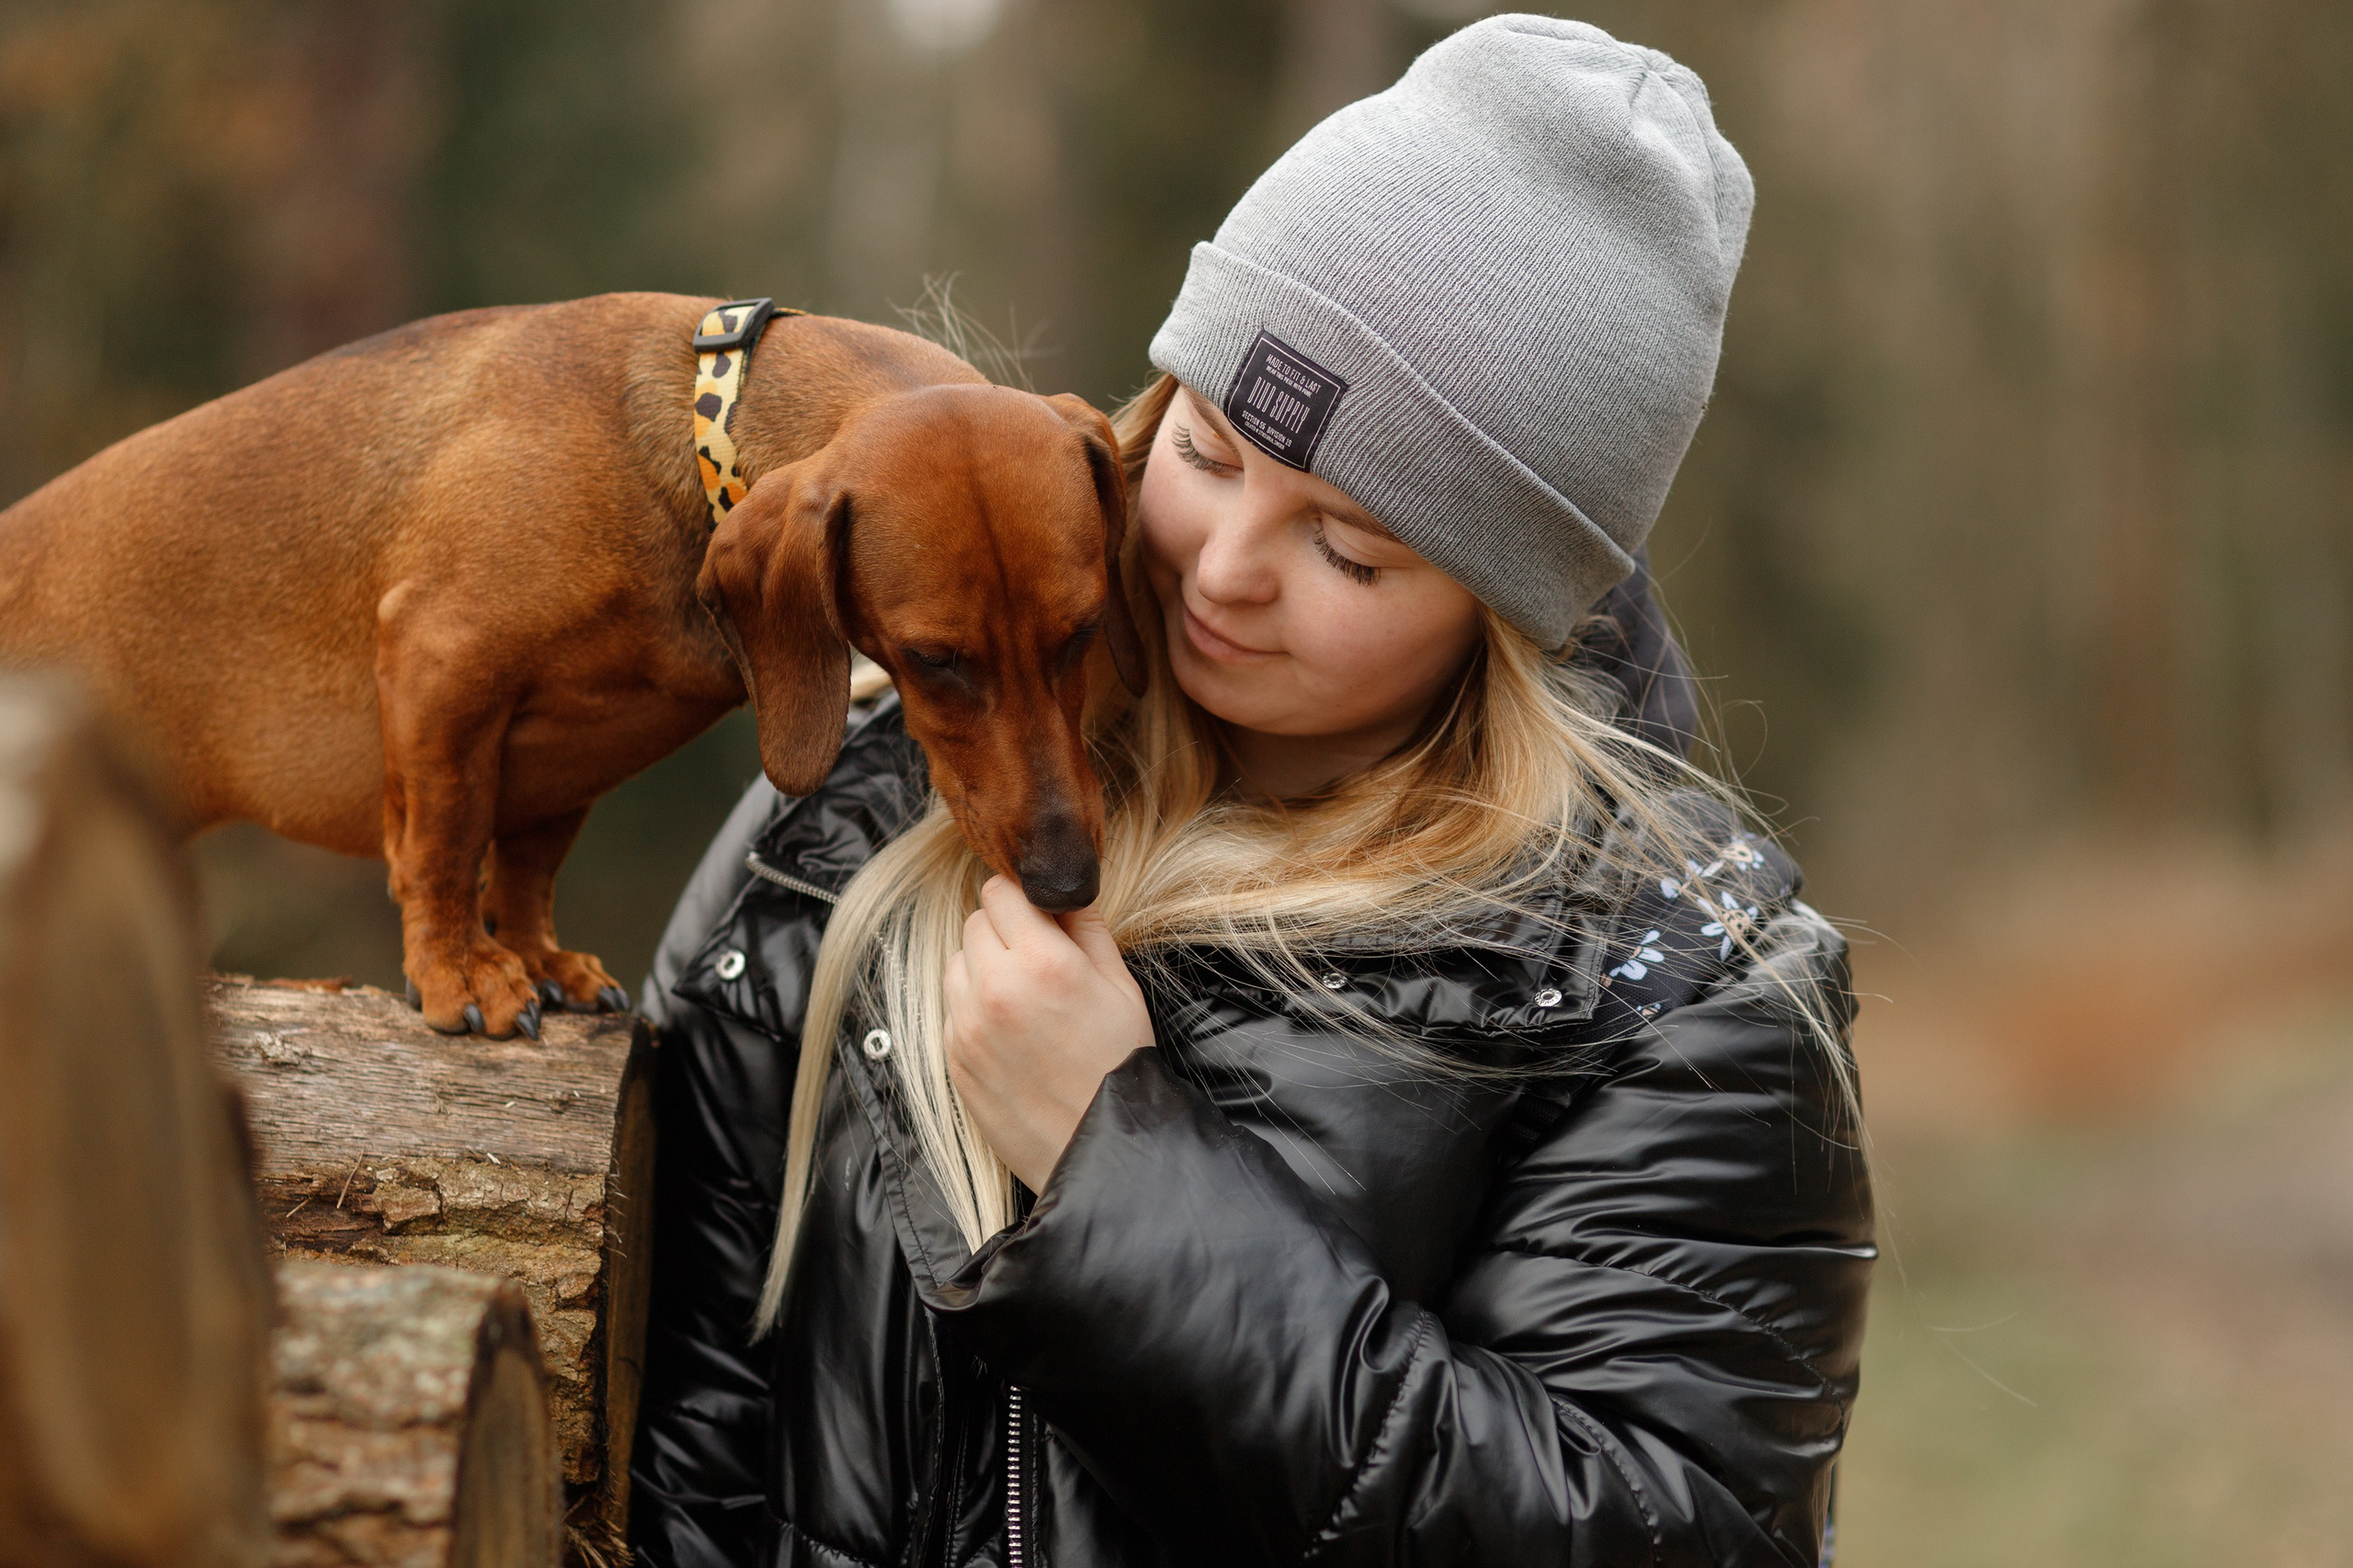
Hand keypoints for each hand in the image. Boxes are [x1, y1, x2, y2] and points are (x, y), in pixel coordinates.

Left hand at [943, 876, 1154, 1193]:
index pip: (999, 892)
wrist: (1100, 1149)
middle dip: (1002, 930)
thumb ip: (1086, 929)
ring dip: (981, 967)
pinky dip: (973, 1008)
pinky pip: (951, 1009)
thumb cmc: (1119, 1065)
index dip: (1019, 897)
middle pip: (973, 923)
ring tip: (1021, 996)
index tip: (1035, 913)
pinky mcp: (953, 1059)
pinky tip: (1010, 1031)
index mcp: (1043, 962)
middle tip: (1034, 957)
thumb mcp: (1119, 986)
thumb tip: (1061, 892)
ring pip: (955, 964)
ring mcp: (967, 1026)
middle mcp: (996, 988)